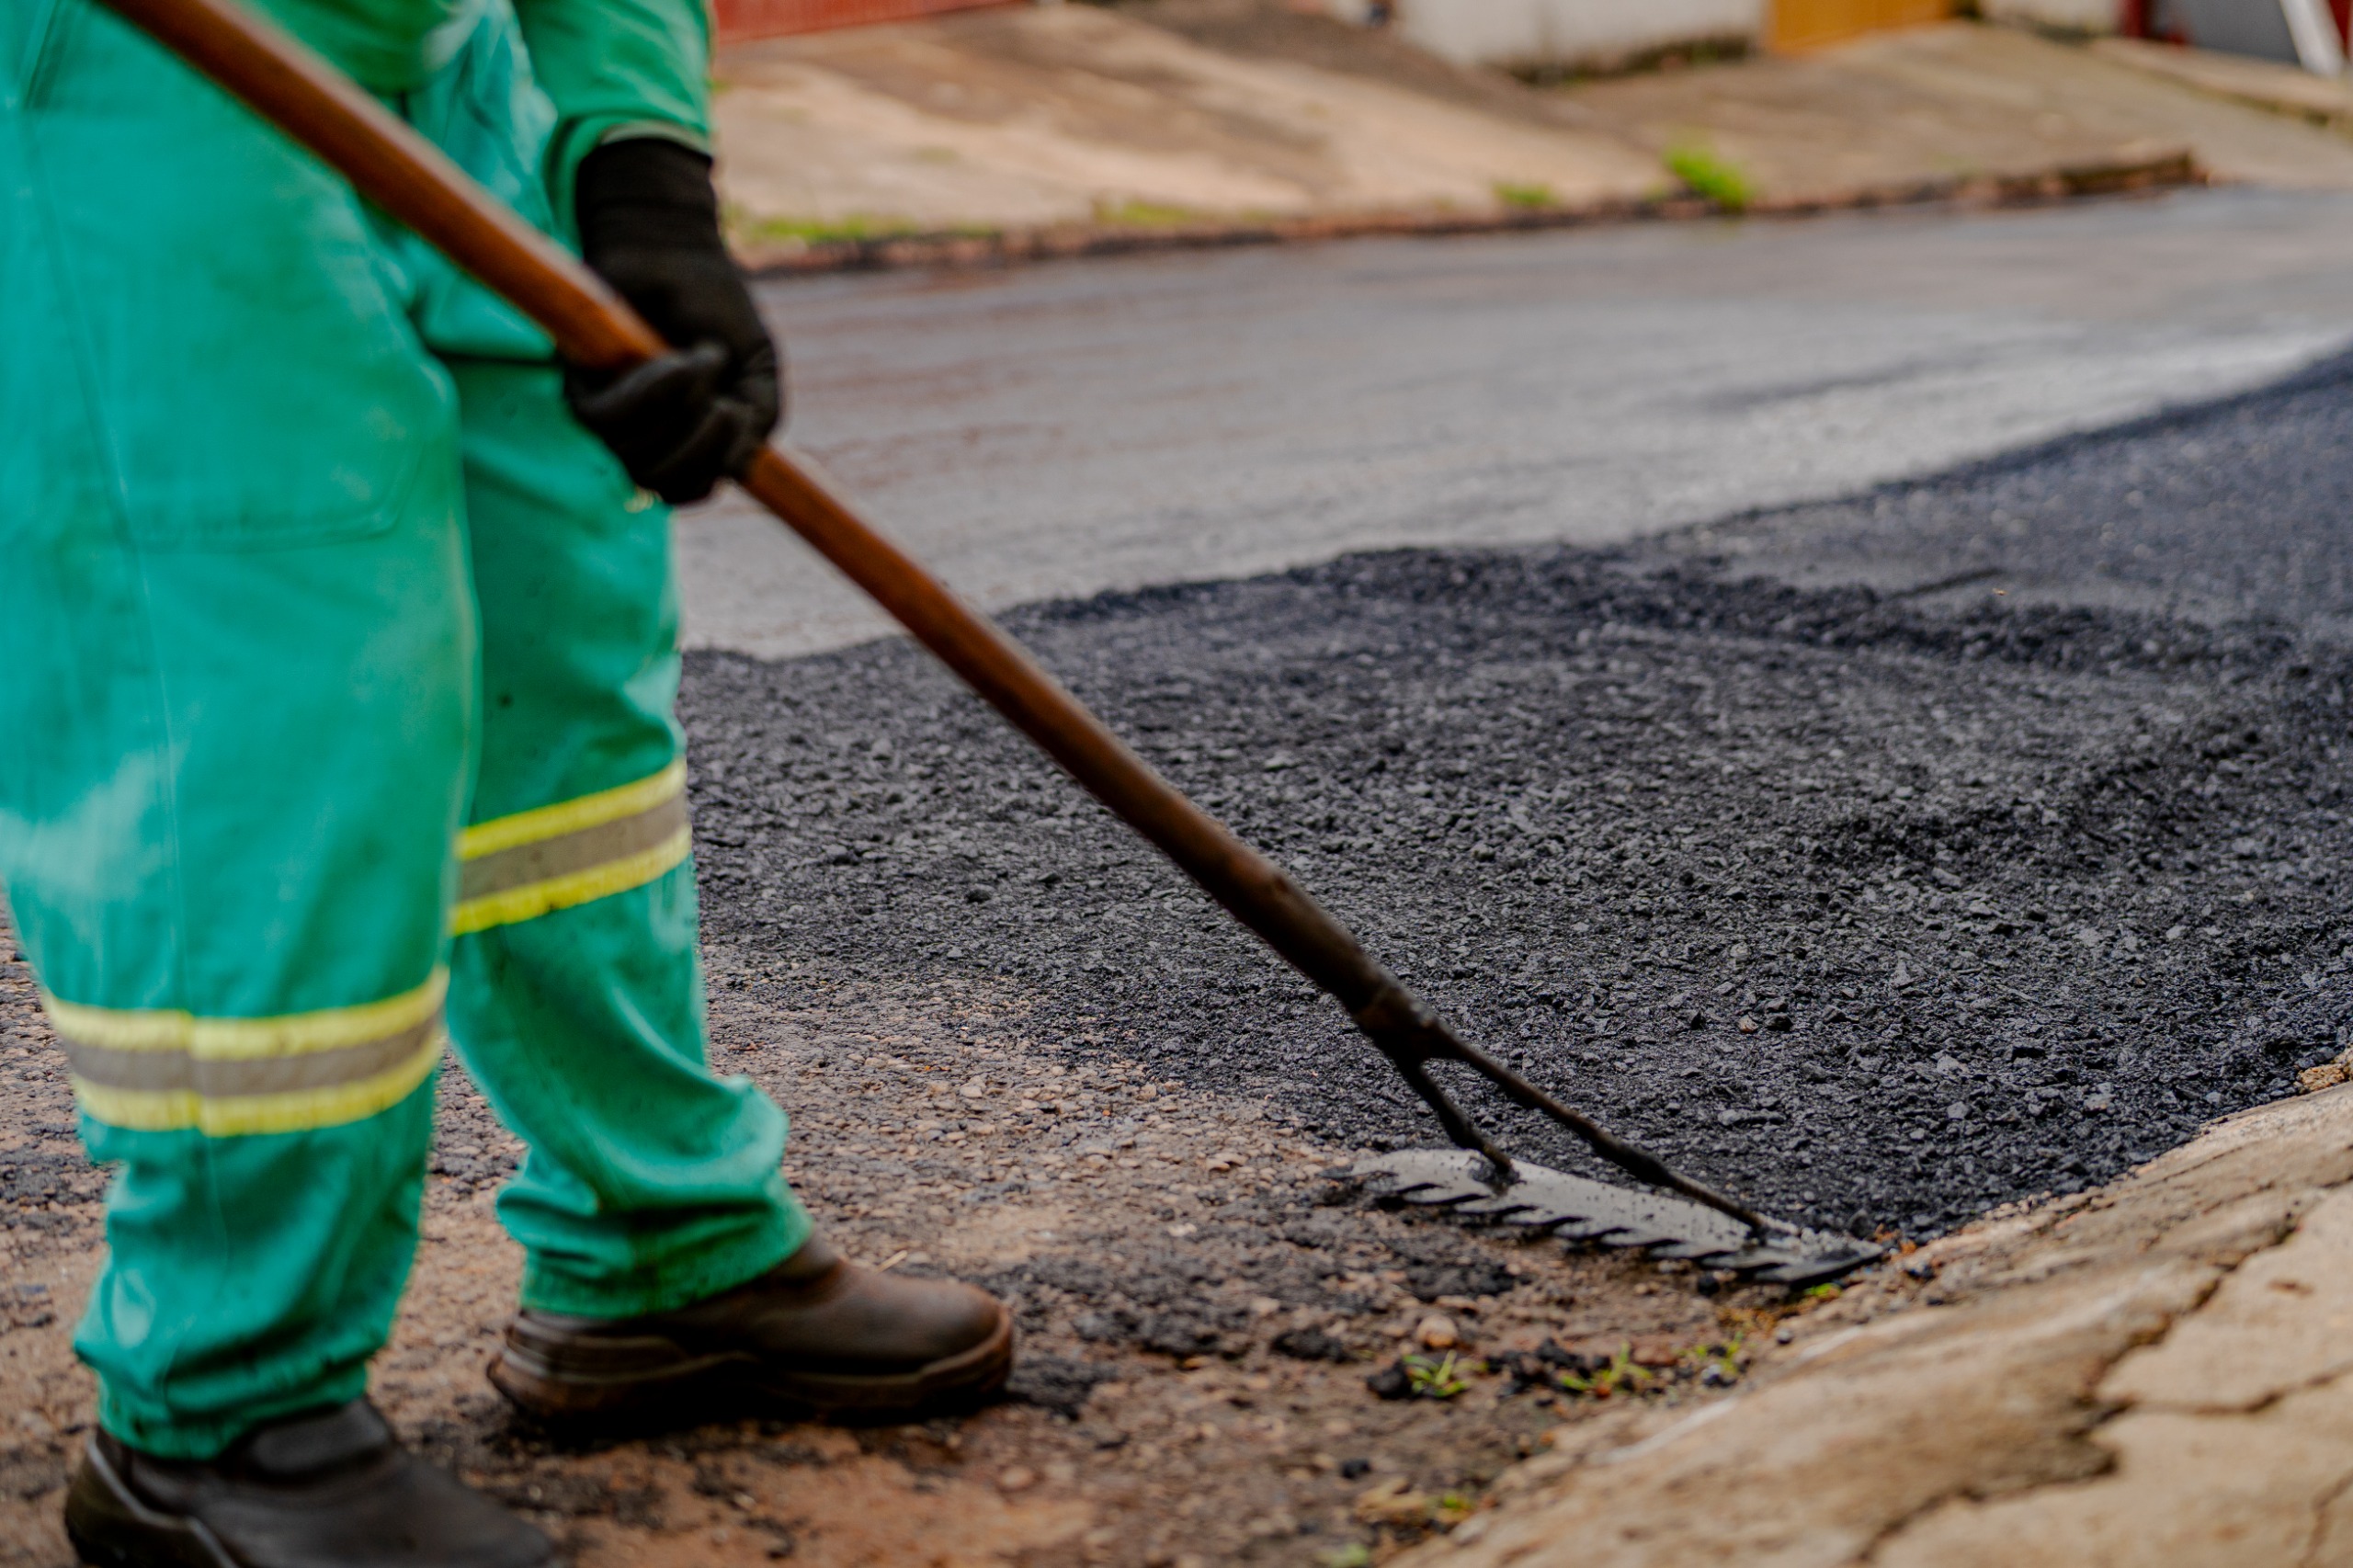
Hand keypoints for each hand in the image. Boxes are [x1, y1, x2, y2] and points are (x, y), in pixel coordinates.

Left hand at [566, 138, 781, 503]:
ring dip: (683, 413)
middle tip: (727, 404)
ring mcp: (610, 413)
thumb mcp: (756, 369)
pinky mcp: (579, 386)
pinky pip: (607, 421)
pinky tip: (673, 359)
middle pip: (664, 485)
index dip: (715, 466)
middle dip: (704, 448)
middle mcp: (641, 432)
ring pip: (637, 459)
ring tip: (703, 359)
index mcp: (682, 438)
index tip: (739, 416)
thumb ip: (759, 421)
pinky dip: (652, 395)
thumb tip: (736, 468)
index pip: (689, 490)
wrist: (674, 249)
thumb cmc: (715, 307)